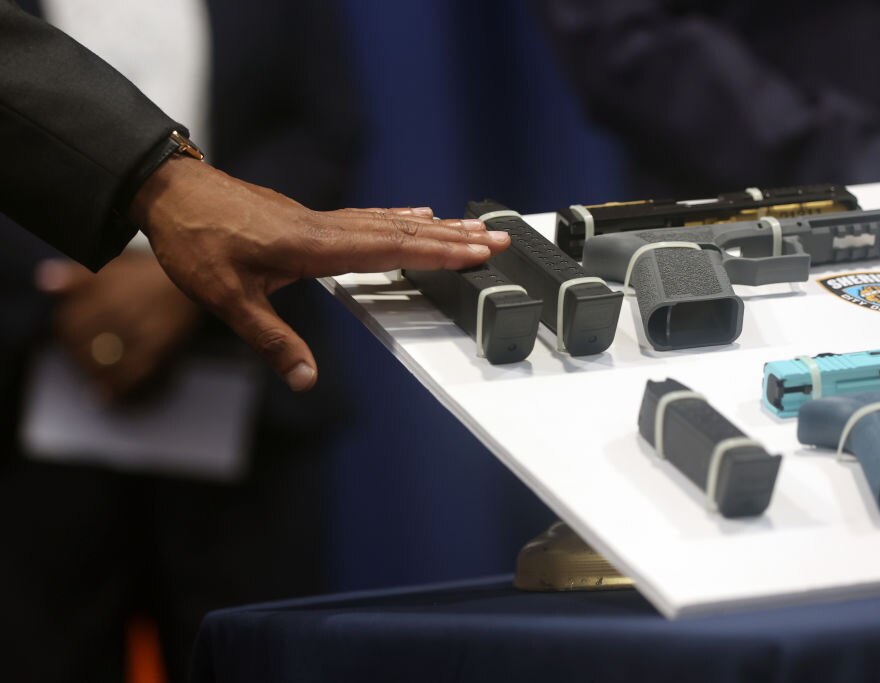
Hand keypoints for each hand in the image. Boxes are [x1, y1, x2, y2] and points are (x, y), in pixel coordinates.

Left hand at [35, 251, 202, 400]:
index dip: (65, 336)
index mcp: (102, 287)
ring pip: (102, 362)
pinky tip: (108, 394)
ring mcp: (138, 328)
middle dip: (77, 357)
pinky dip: (117, 387)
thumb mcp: (111, 263)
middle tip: (82, 362)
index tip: (70, 341)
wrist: (192, 281)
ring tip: (93, 377)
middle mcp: (117, 307)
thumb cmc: (148, 272)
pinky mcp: (159, 346)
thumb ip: (77, 274)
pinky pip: (131, 373)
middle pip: (81, 344)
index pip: (68, 322)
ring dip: (93, 374)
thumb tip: (44, 281)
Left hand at [130, 156, 509, 391]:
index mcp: (314, 246)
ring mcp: (319, 218)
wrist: (168, 193)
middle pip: (402, 231)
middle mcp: (325, 227)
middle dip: (453, 237)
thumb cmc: (195, 243)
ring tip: (473, 227)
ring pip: (389, 221)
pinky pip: (368, 216)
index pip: (390, 248)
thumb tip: (305, 380)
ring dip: (434, 226)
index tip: (477, 252)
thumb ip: (271, 340)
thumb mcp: (226, 300)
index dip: (438, 252)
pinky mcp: (309, 217)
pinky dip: (400, 218)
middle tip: (498, 239)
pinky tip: (413, 216)